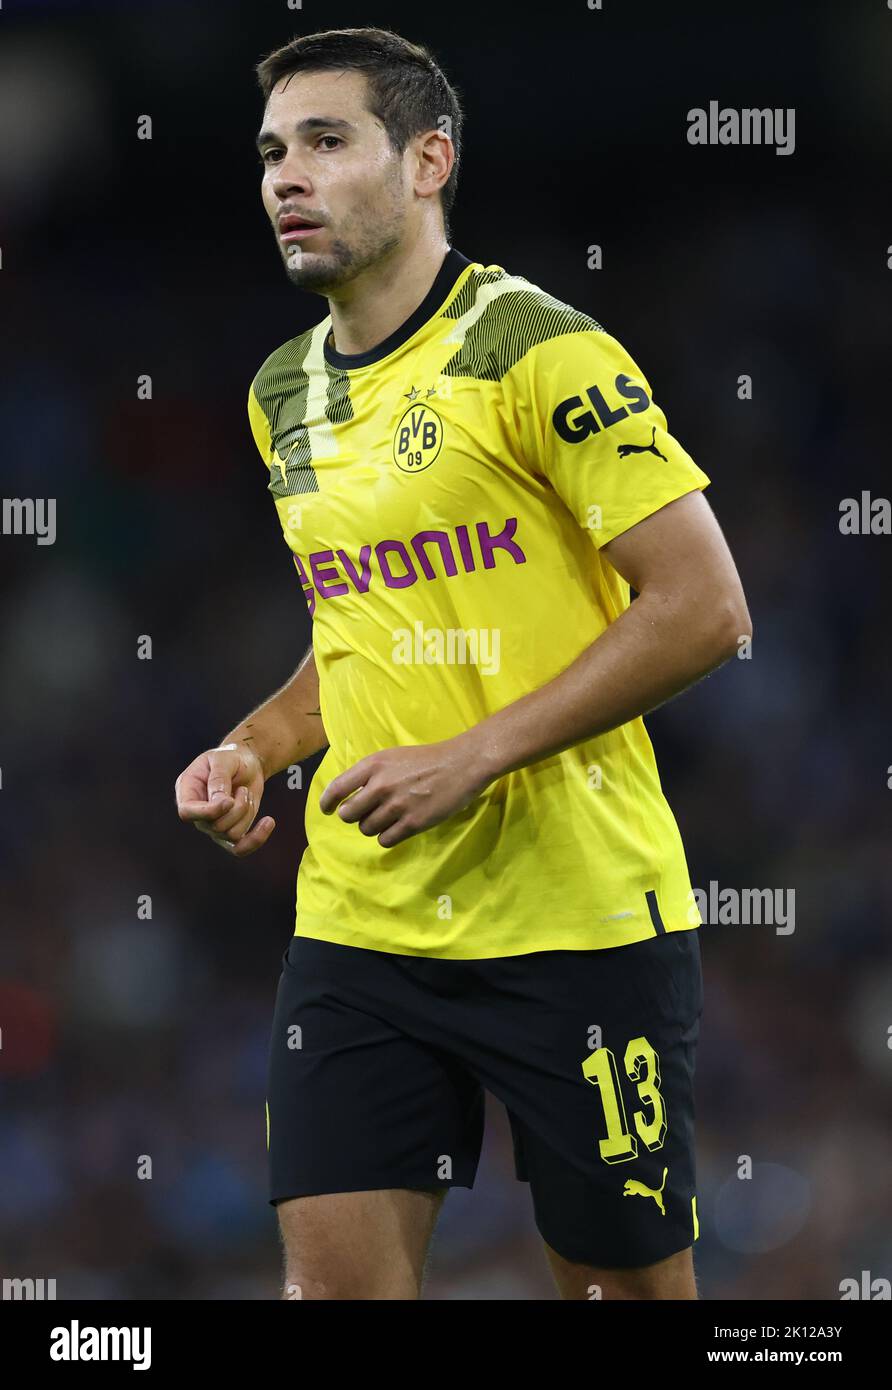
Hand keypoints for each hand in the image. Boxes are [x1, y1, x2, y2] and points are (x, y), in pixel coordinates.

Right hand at [175, 742, 274, 857]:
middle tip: (243, 789)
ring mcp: (212, 825)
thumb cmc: (231, 757)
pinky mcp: (230, 832)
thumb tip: (220, 804)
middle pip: (215, 826)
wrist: (247, 763)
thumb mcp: (224, 759)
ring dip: (246, 812)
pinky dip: (257, 839)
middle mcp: (198, 812)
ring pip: (231, 834)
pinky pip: (240, 849)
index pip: (187, 813)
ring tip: (245, 793)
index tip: (229, 800)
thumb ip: (218, 778)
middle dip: (237, 808)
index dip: (208, 812)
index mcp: (187, 791)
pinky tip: (269, 821)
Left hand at [318, 738, 488, 847]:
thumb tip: (349, 796)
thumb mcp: (392, 756)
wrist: (462, 764)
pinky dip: (388, 837)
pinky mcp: (413, 823)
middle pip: (348, 814)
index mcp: (373, 766)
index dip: (327, 803)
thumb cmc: (427, 759)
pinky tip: (398, 827)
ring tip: (389, 817)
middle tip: (366, 813)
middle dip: (354, 816)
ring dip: (373, 826)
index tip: (327, 810)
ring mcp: (397, 805)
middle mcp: (380, 786)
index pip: (337, 789)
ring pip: (366, 829)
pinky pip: (385, 840)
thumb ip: (370, 774)